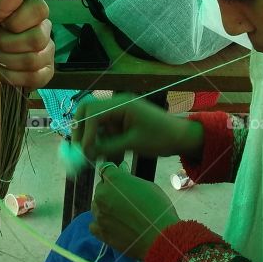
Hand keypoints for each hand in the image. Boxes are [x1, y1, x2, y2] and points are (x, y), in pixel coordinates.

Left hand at [0, 0, 53, 88]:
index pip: (40, 9)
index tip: (2, 23)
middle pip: (38, 38)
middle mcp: (44, 28)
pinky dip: (14, 77)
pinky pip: (36, 77)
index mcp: (32, 8)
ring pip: (34, 60)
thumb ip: (3, 1)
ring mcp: (47, 51)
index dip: (18, 20)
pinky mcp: (45, 72)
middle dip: (8, 44)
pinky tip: (2, 71)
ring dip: (7, 61)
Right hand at [73, 95, 203, 163]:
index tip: (84, 150)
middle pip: (88, 112)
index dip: (84, 131)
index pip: (92, 112)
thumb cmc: (161, 138)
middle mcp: (117, 105)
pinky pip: (106, 131)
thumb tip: (85, 152)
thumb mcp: (133, 144)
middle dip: (82, 131)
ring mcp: (119, 113)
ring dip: (93, 139)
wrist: (181, 138)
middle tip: (80, 149)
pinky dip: (103, 143)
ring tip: (95, 157)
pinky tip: (109, 156)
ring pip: (95, 123)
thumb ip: (108, 146)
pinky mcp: (122, 122)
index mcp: (121, 104)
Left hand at [90, 167, 179, 260]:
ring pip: (96, 206)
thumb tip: (122, 172)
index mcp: (114, 180)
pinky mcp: (99, 231)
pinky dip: (101, 224)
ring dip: (105, 208)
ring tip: (121, 215)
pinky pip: (94, 224)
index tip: (120, 180)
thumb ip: (130, 180)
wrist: (159, 237)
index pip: (106, 170)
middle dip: (110, 192)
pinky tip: (113, 226)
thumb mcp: (148, 187)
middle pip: (100, 189)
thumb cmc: (158, 209)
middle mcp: (102, 194)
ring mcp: (99, 213)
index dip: (114, 175)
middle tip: (124, 200)